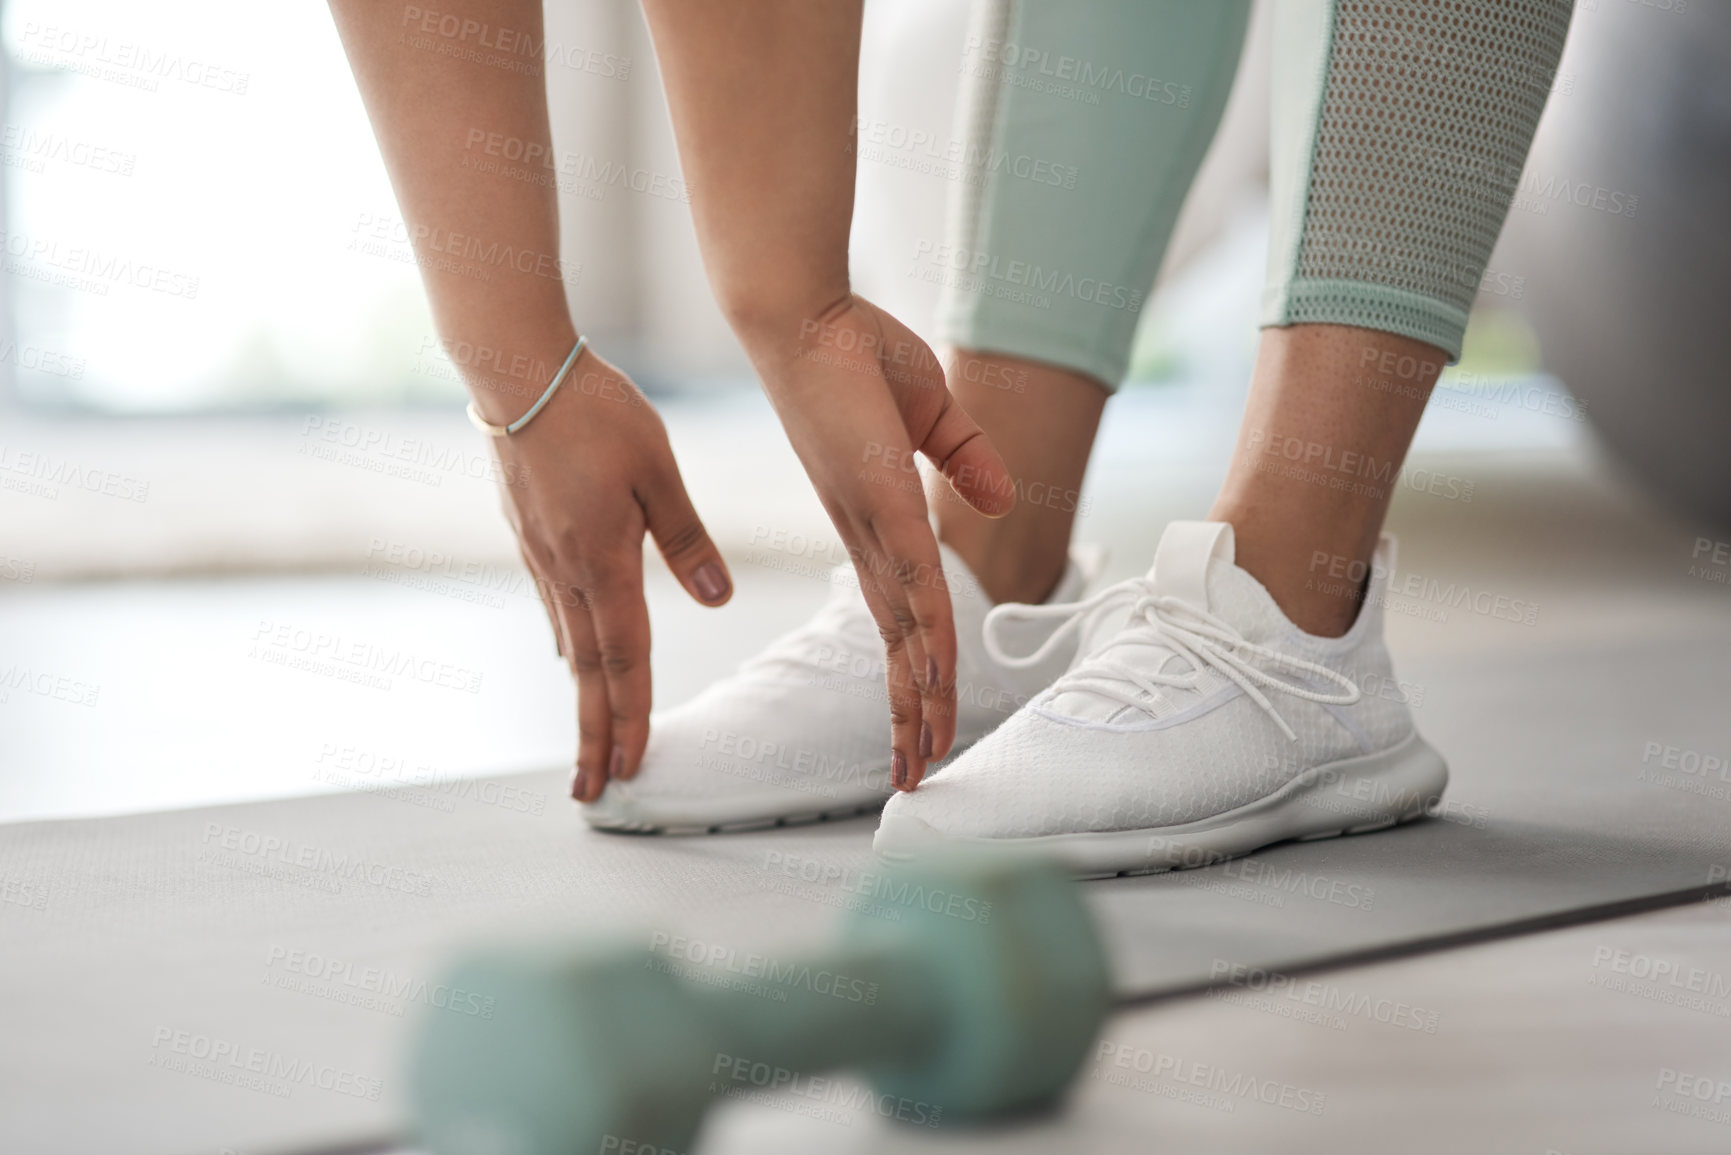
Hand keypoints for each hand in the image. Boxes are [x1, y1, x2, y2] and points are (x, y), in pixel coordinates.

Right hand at [483, 345, 731, 801]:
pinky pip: (555, 609)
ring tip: (588, 744)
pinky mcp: (530, 538)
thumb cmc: (597, 411)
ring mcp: (541, 559)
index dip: (631, 717)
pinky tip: (574, 659)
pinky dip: (570, 648)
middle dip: (595, 737)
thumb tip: (716, 597)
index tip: (632, 768)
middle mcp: (567, 573)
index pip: (625, 659)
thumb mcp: (658, 469)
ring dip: (582, 699)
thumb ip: (686, 538)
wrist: (518, 373)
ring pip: (569, 645)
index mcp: (604, 562)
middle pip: (588, 672)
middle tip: (593, 794)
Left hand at [750, 294, 1013, 790]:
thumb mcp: (931, 412)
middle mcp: (868, 535)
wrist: (802, 311)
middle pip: (897, 641)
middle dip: (908, 710)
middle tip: (911, 774)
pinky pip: (914, 578)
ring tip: (919, 759)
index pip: (902, 612)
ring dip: (916, 696)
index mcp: (876, 520)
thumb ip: (965, 459)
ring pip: (904, 629)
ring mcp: (872, 522)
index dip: (917, 670)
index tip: (924, 719)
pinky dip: (928, 633)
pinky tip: (938, 679)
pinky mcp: (877, 499)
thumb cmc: (855, 349)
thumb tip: (996, 506)